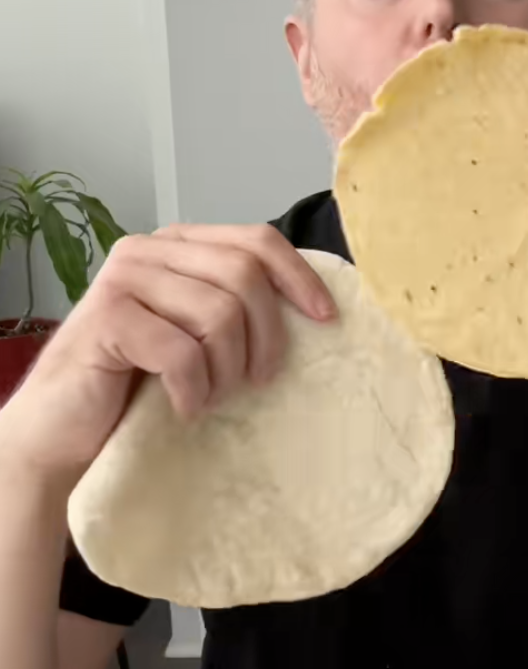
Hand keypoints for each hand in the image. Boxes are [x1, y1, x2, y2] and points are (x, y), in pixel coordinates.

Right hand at [0, 225, 335, 479]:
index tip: (326, 320)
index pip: (257, 240)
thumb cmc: (135, 382)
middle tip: (256, 382)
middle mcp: (149, 250)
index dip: (299, 277)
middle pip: (244, 274)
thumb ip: (233, 305)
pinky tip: (183, 407)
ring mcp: (123, 279)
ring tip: (210, 396)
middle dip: (265, 335)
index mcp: (178, 245)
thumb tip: (314, 307)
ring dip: (226, 370)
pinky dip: (193, 390)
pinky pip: (182, 352)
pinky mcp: (106, 318)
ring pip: (219, 313)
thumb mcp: (195, 334)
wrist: (61, 429)